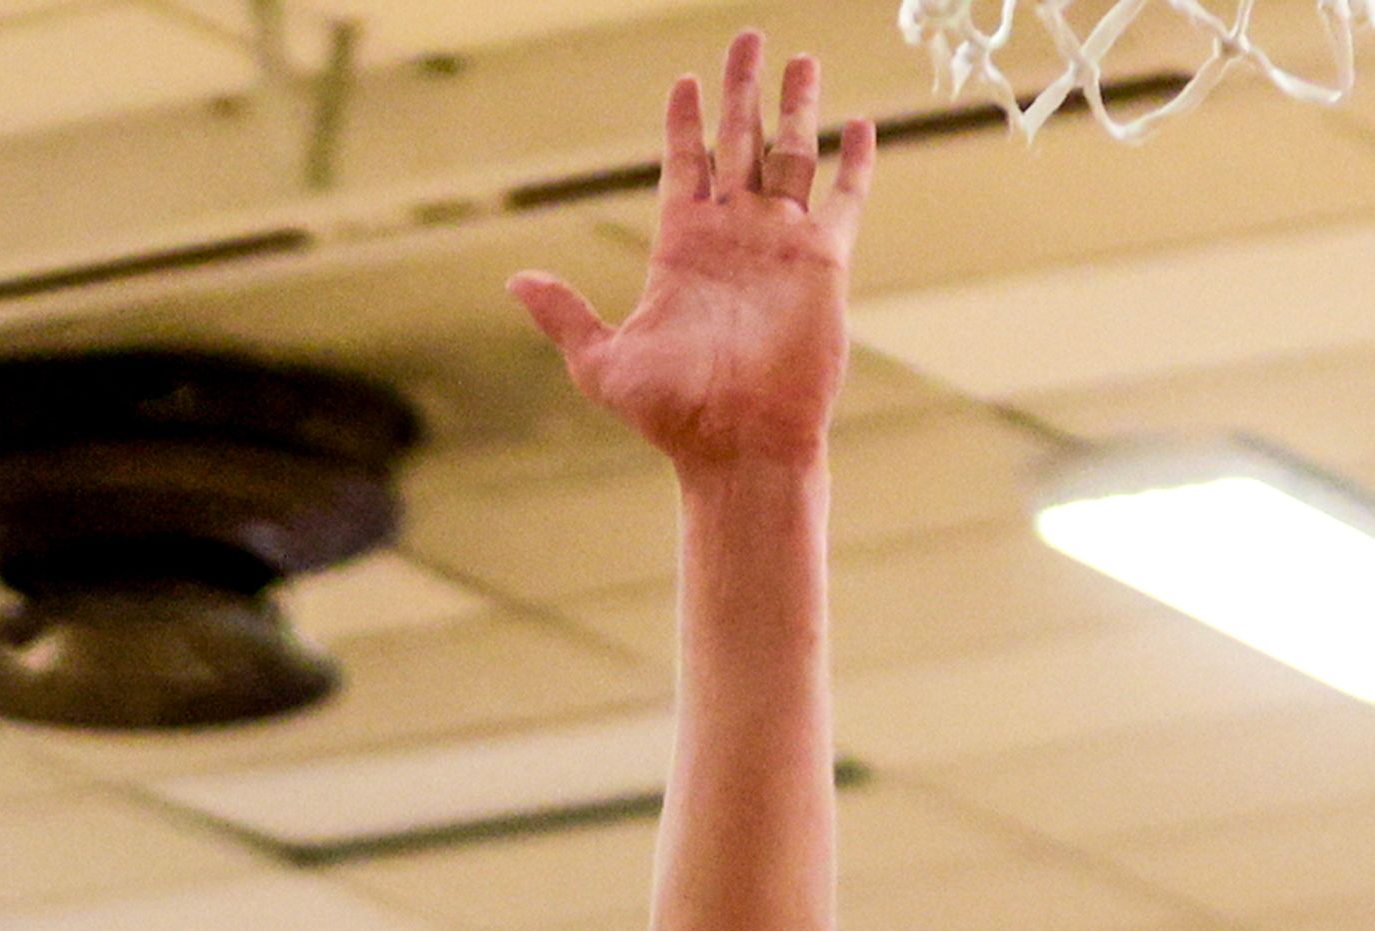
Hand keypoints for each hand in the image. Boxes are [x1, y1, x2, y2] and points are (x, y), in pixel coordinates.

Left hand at [509, 32, 871, 470]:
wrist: (738, 445)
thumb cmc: (671, 414)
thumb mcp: (601, 362)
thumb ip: (565, 314)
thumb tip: (515, 279)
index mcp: (680, 248)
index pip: (683, 165)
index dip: (684, 122)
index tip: (685, 80)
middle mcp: (731, 236)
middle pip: (739, 142)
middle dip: (741, 90)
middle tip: (746, 37)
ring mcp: (779, 245)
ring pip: (790, 156)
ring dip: (796, 107)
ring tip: (800, 58)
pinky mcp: (823, 263)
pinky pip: (843, 200)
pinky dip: (853, 164)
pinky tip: (859, 125)